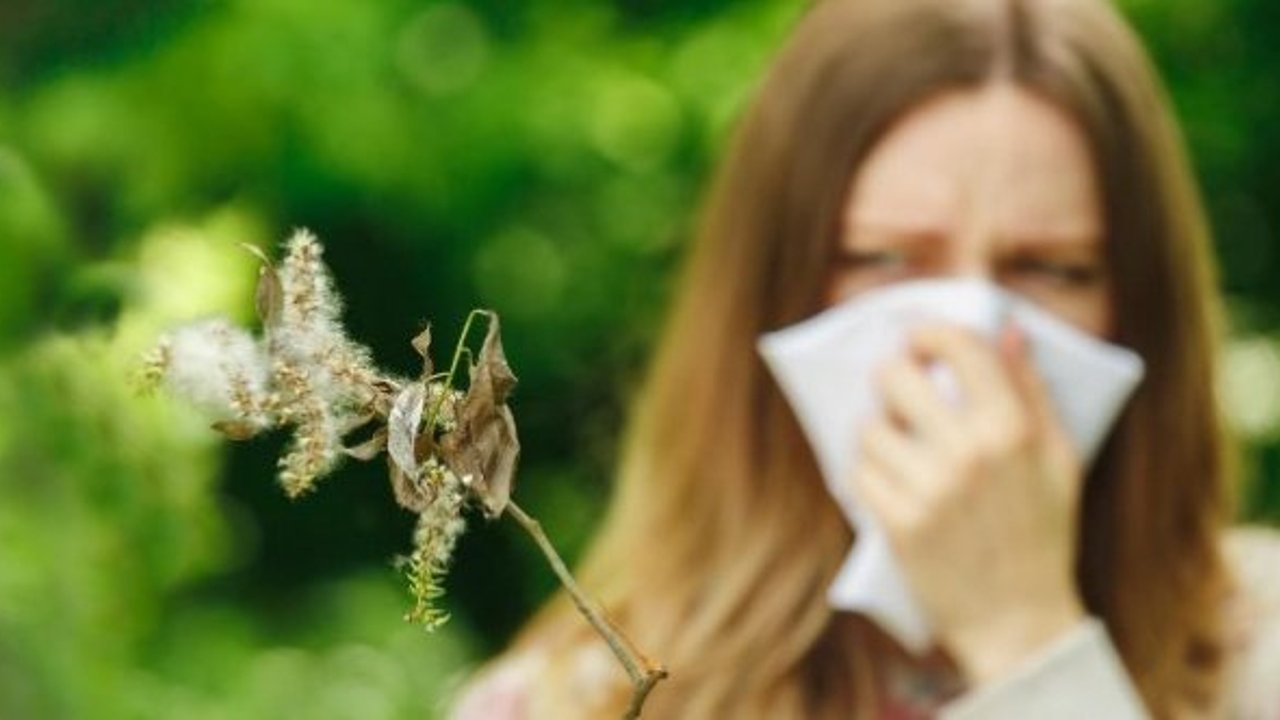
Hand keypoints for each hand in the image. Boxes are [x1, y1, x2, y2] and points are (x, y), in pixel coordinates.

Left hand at [854, 323, 1086, 684]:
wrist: (1019, 621)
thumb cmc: (1042, 535)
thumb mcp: (1059, 460)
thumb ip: (1033, 391)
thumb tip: (1010, 330)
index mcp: (1013, 429)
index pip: (959, 346)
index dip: (929, 334)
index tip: (919, 341)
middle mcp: (970, 453)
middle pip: (896, 377)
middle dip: (892, 379)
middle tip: (898, 394)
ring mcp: (931, 489)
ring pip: (868, 427)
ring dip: (877, 433)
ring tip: (896, 448)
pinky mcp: (899, 525)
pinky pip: (858, 473)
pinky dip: (867, 475)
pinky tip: (889, 485)